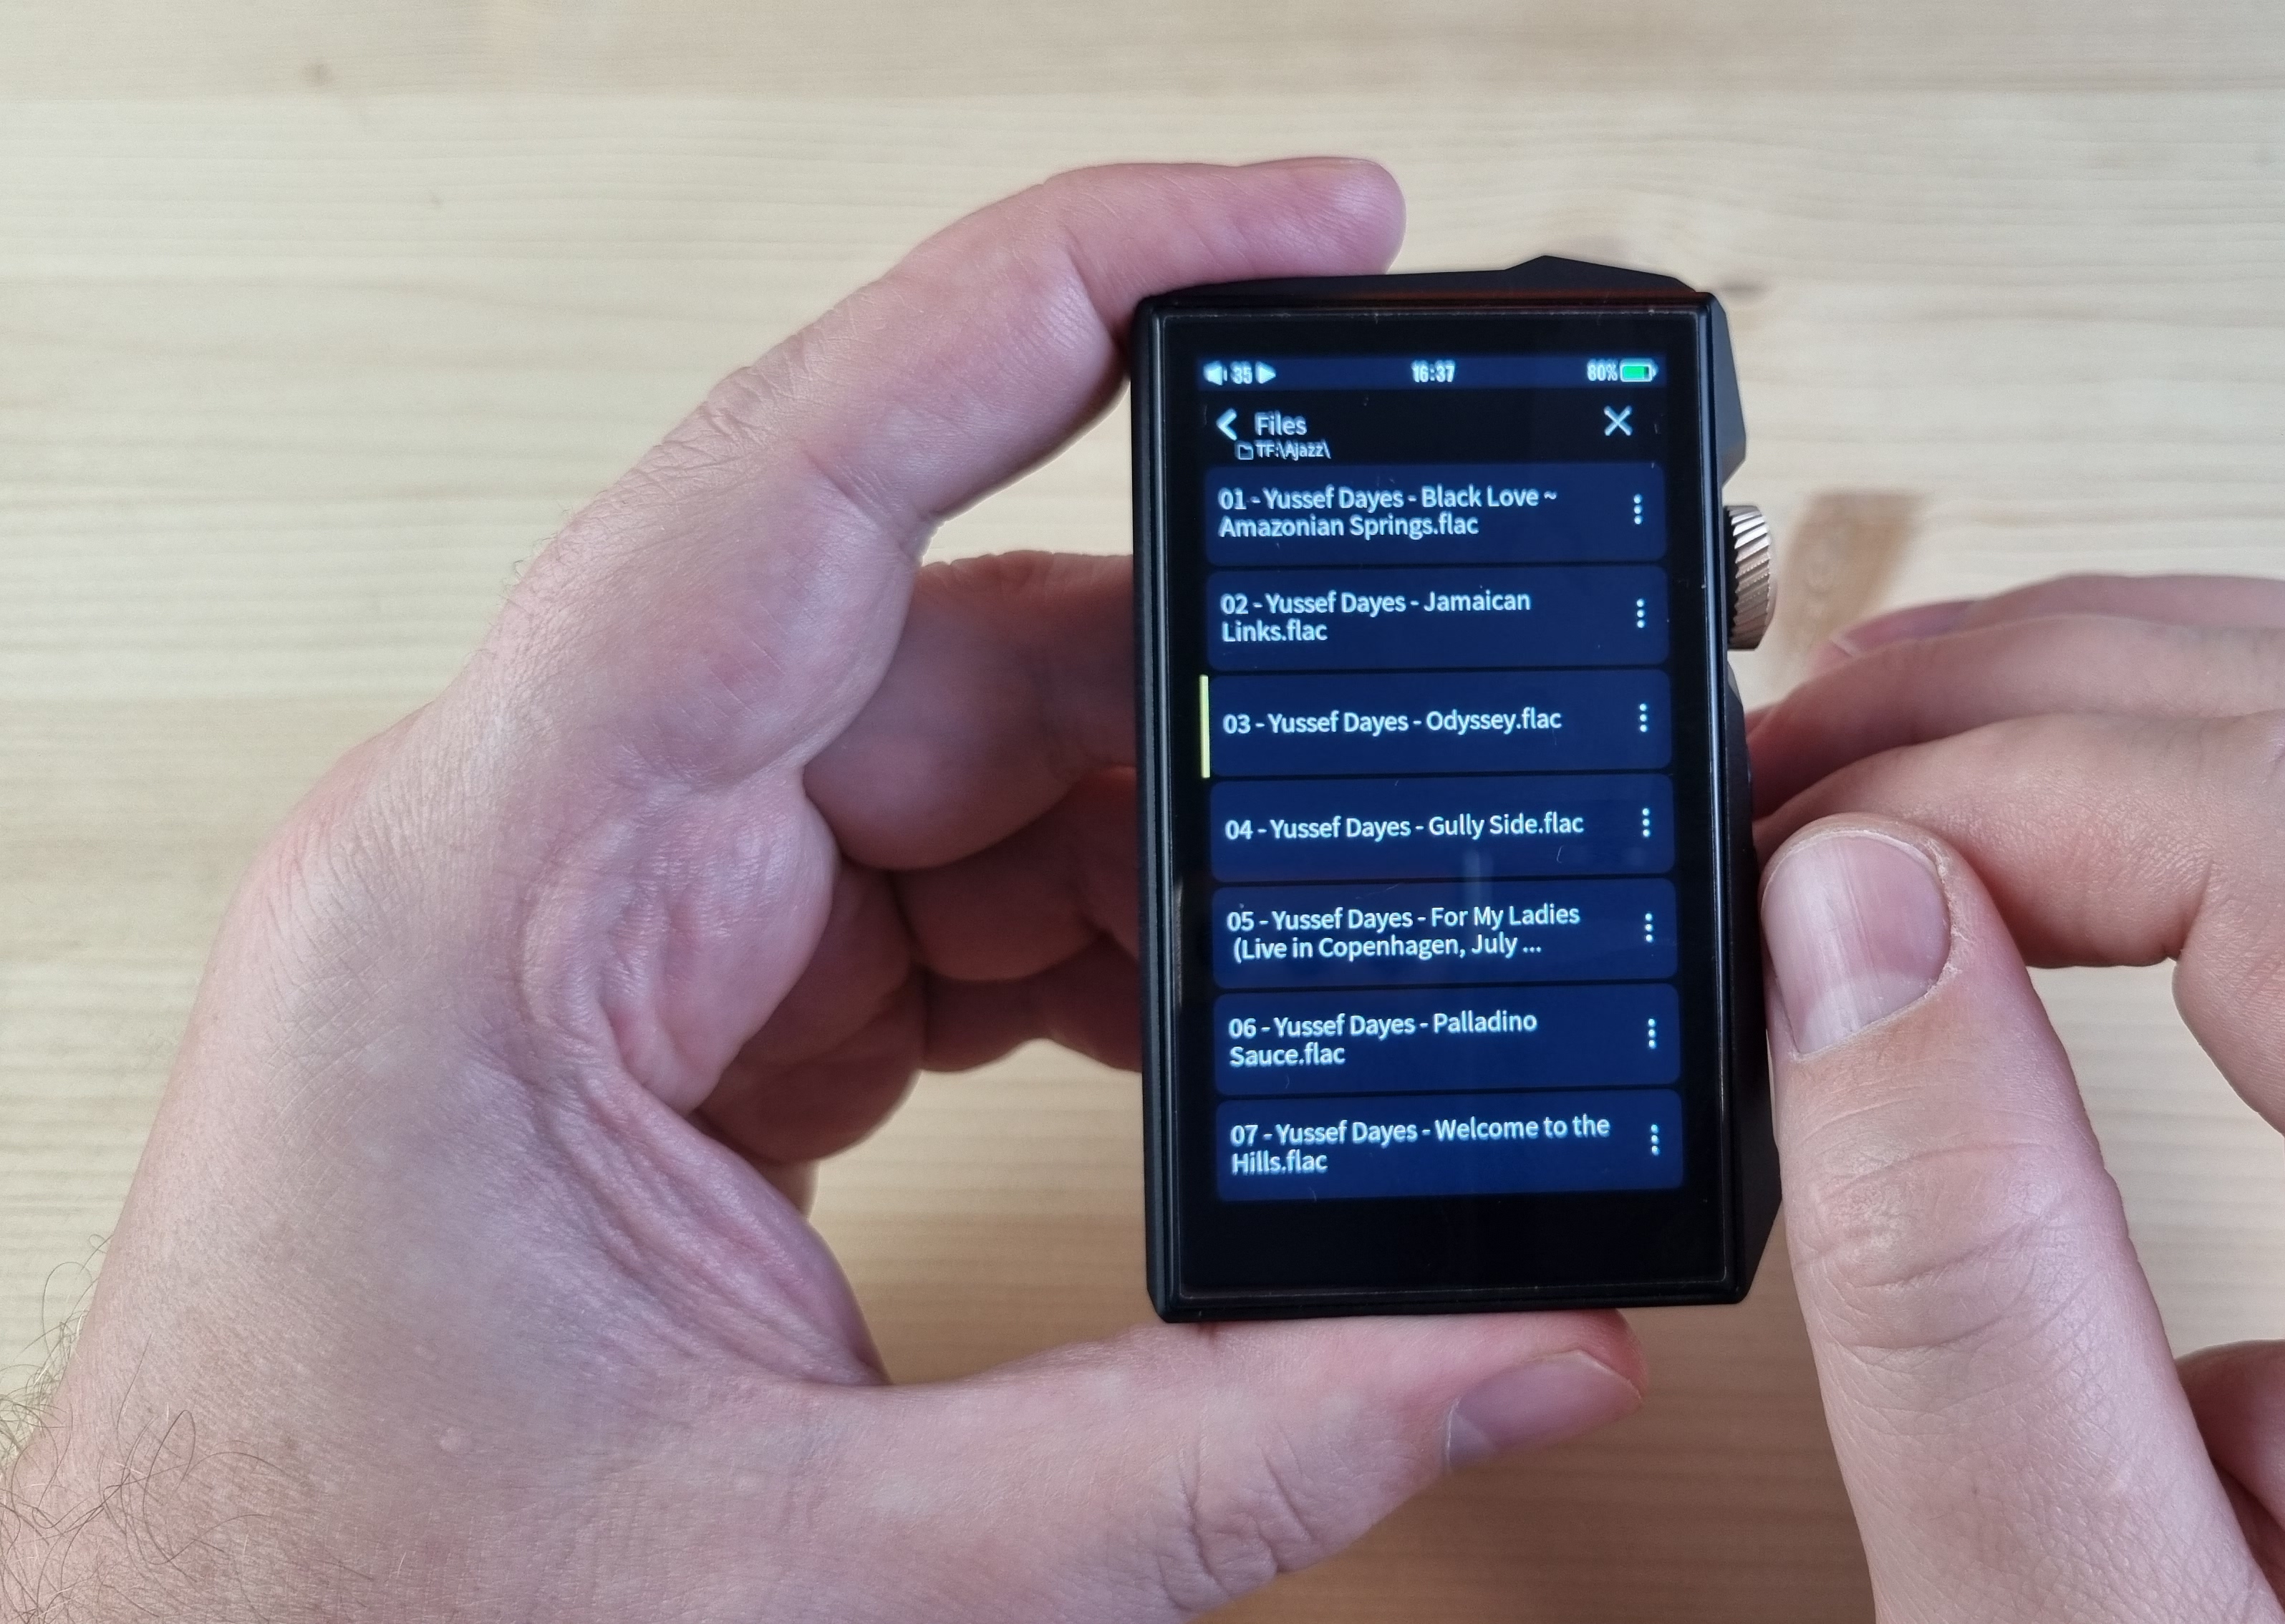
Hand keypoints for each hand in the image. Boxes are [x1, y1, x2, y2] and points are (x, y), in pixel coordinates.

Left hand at [1, 162, 1643, 1621]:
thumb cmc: (362, 1619)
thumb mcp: (835, 1572)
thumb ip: (1213, 1454)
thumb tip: (1512, 1339)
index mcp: (492, 898)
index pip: (793, 479)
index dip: (1059, 296)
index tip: (1293, 228)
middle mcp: (539, 855)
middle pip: (930, 634)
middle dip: (1207, 684)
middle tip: (1428, 734)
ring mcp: (603, 924)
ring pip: (947, 757)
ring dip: (1154, 844)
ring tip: (1330, 952)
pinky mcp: (662, 1005)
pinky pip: (916, 883)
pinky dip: (1081, 942)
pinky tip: (1191, 1031)